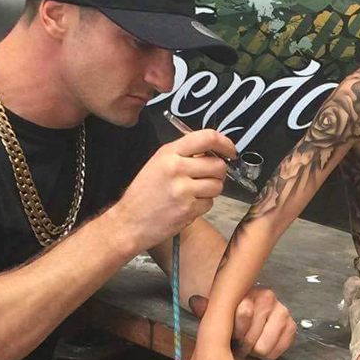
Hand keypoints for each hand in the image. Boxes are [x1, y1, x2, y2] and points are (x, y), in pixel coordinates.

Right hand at [114, 130, 237, 250]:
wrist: (129, 222)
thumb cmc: (143, 194)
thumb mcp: (158, 163)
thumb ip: (183, 154)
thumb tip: (211, 150)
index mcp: (169, 153)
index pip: (207, 137)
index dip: (225, 143)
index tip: (230, 151)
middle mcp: (176, 168)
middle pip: (218, 165)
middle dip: (218, 173)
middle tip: (207, 177)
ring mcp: (183, 189)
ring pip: (218, 185)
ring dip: (211, 190)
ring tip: (193, 192)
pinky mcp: (188, 208)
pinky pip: (210, 203)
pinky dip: (203, 204)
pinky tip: (187, 204)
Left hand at [190, 286, 295, 359]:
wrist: (257, 317)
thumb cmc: (235, 316)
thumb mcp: (219, 311)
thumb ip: (208, 308)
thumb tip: (194, 302)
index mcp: (249, 291)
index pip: (243, 314)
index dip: (235, 332)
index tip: (231, 335)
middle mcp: (268, 298)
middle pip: (251, 338)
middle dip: (243, 345)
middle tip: (240, 342)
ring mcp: (283, 312)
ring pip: (263, 348)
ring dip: (254, 350)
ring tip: (251, 343)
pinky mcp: (292, 327)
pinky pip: (276, 352)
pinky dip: (268, 354)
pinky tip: (263, 343)